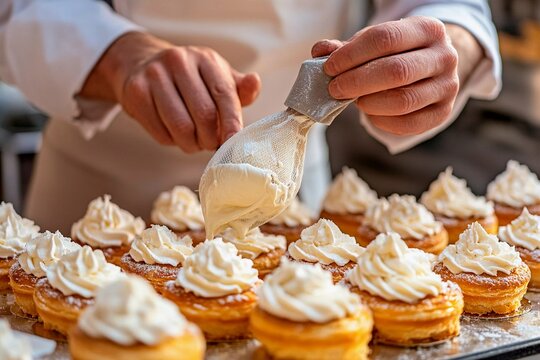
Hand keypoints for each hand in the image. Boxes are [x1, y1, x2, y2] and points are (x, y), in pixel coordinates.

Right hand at [81, 32, 260, 152]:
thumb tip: (254, 83)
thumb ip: (239, 89)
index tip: (233, 142)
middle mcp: (179, 61)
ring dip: (191, 144)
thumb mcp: (217, 78)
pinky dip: (171, 141)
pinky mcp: (135, 92)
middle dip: (210, 138)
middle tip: (210, 144)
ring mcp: (154, 75)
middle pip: (204, 114)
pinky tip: (173, 134)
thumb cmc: (191, 79)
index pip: (224, 94)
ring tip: (194, 142)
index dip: (231, 122)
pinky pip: (160, 132)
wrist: (142, 65)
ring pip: (181, 127)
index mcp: (205, 58)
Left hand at [312, 16, 459, 135]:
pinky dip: (382, 121)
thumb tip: (320, 51)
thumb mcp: (375, 44)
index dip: (352, 54)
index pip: (385, 38)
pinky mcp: (443, 113)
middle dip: (357, 82)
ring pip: (403, 100)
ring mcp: (447, 87)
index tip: (329, 68)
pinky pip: (408, 124)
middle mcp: (444, 56)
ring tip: (353, 100)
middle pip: (396, 71)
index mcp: (428, 29)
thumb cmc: (397, 54)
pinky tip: (369, 113)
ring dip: (369, 103)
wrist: (430, 68)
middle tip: (334, 89)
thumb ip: (347, 48)